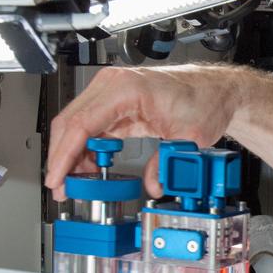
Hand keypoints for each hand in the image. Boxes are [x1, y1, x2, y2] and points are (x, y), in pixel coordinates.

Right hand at [45, 63, 251, 199]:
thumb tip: (152, 186)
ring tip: (74, 182)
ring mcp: (111, 92)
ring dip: (71, 154)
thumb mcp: (188, 138)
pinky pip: (90, 126)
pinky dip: (85, 148)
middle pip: (70, 123)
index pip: (81, 124)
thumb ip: (164, 164)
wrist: (216, 91)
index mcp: (126, 88)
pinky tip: (88, 168)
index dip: (64, 155)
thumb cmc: (204, 101)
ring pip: (76, 124)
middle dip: (61, 158)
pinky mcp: (115, 102)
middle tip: (60, 187)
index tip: (57, 178)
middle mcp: (113, 85)